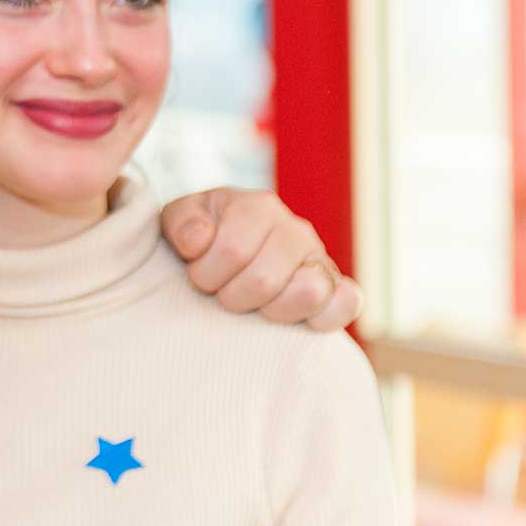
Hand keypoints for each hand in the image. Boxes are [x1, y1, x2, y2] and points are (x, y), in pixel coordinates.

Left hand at [159, 187, 361, 331]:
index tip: (199, 276)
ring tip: (255, 305)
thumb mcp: (178, 222)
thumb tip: (199, 240)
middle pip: (264, 279)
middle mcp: (295, 229)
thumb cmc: (201, 239)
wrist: (226, 255)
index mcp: (257, 207)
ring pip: (310, 291)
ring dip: (271, 310)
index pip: (232, 251)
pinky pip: (347, 303)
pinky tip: (292, 318)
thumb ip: (182, 223)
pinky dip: (323, 316)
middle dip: (232, 296)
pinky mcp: (338, 288)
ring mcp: (320, 258)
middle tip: (224, 293)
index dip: (205, 274)